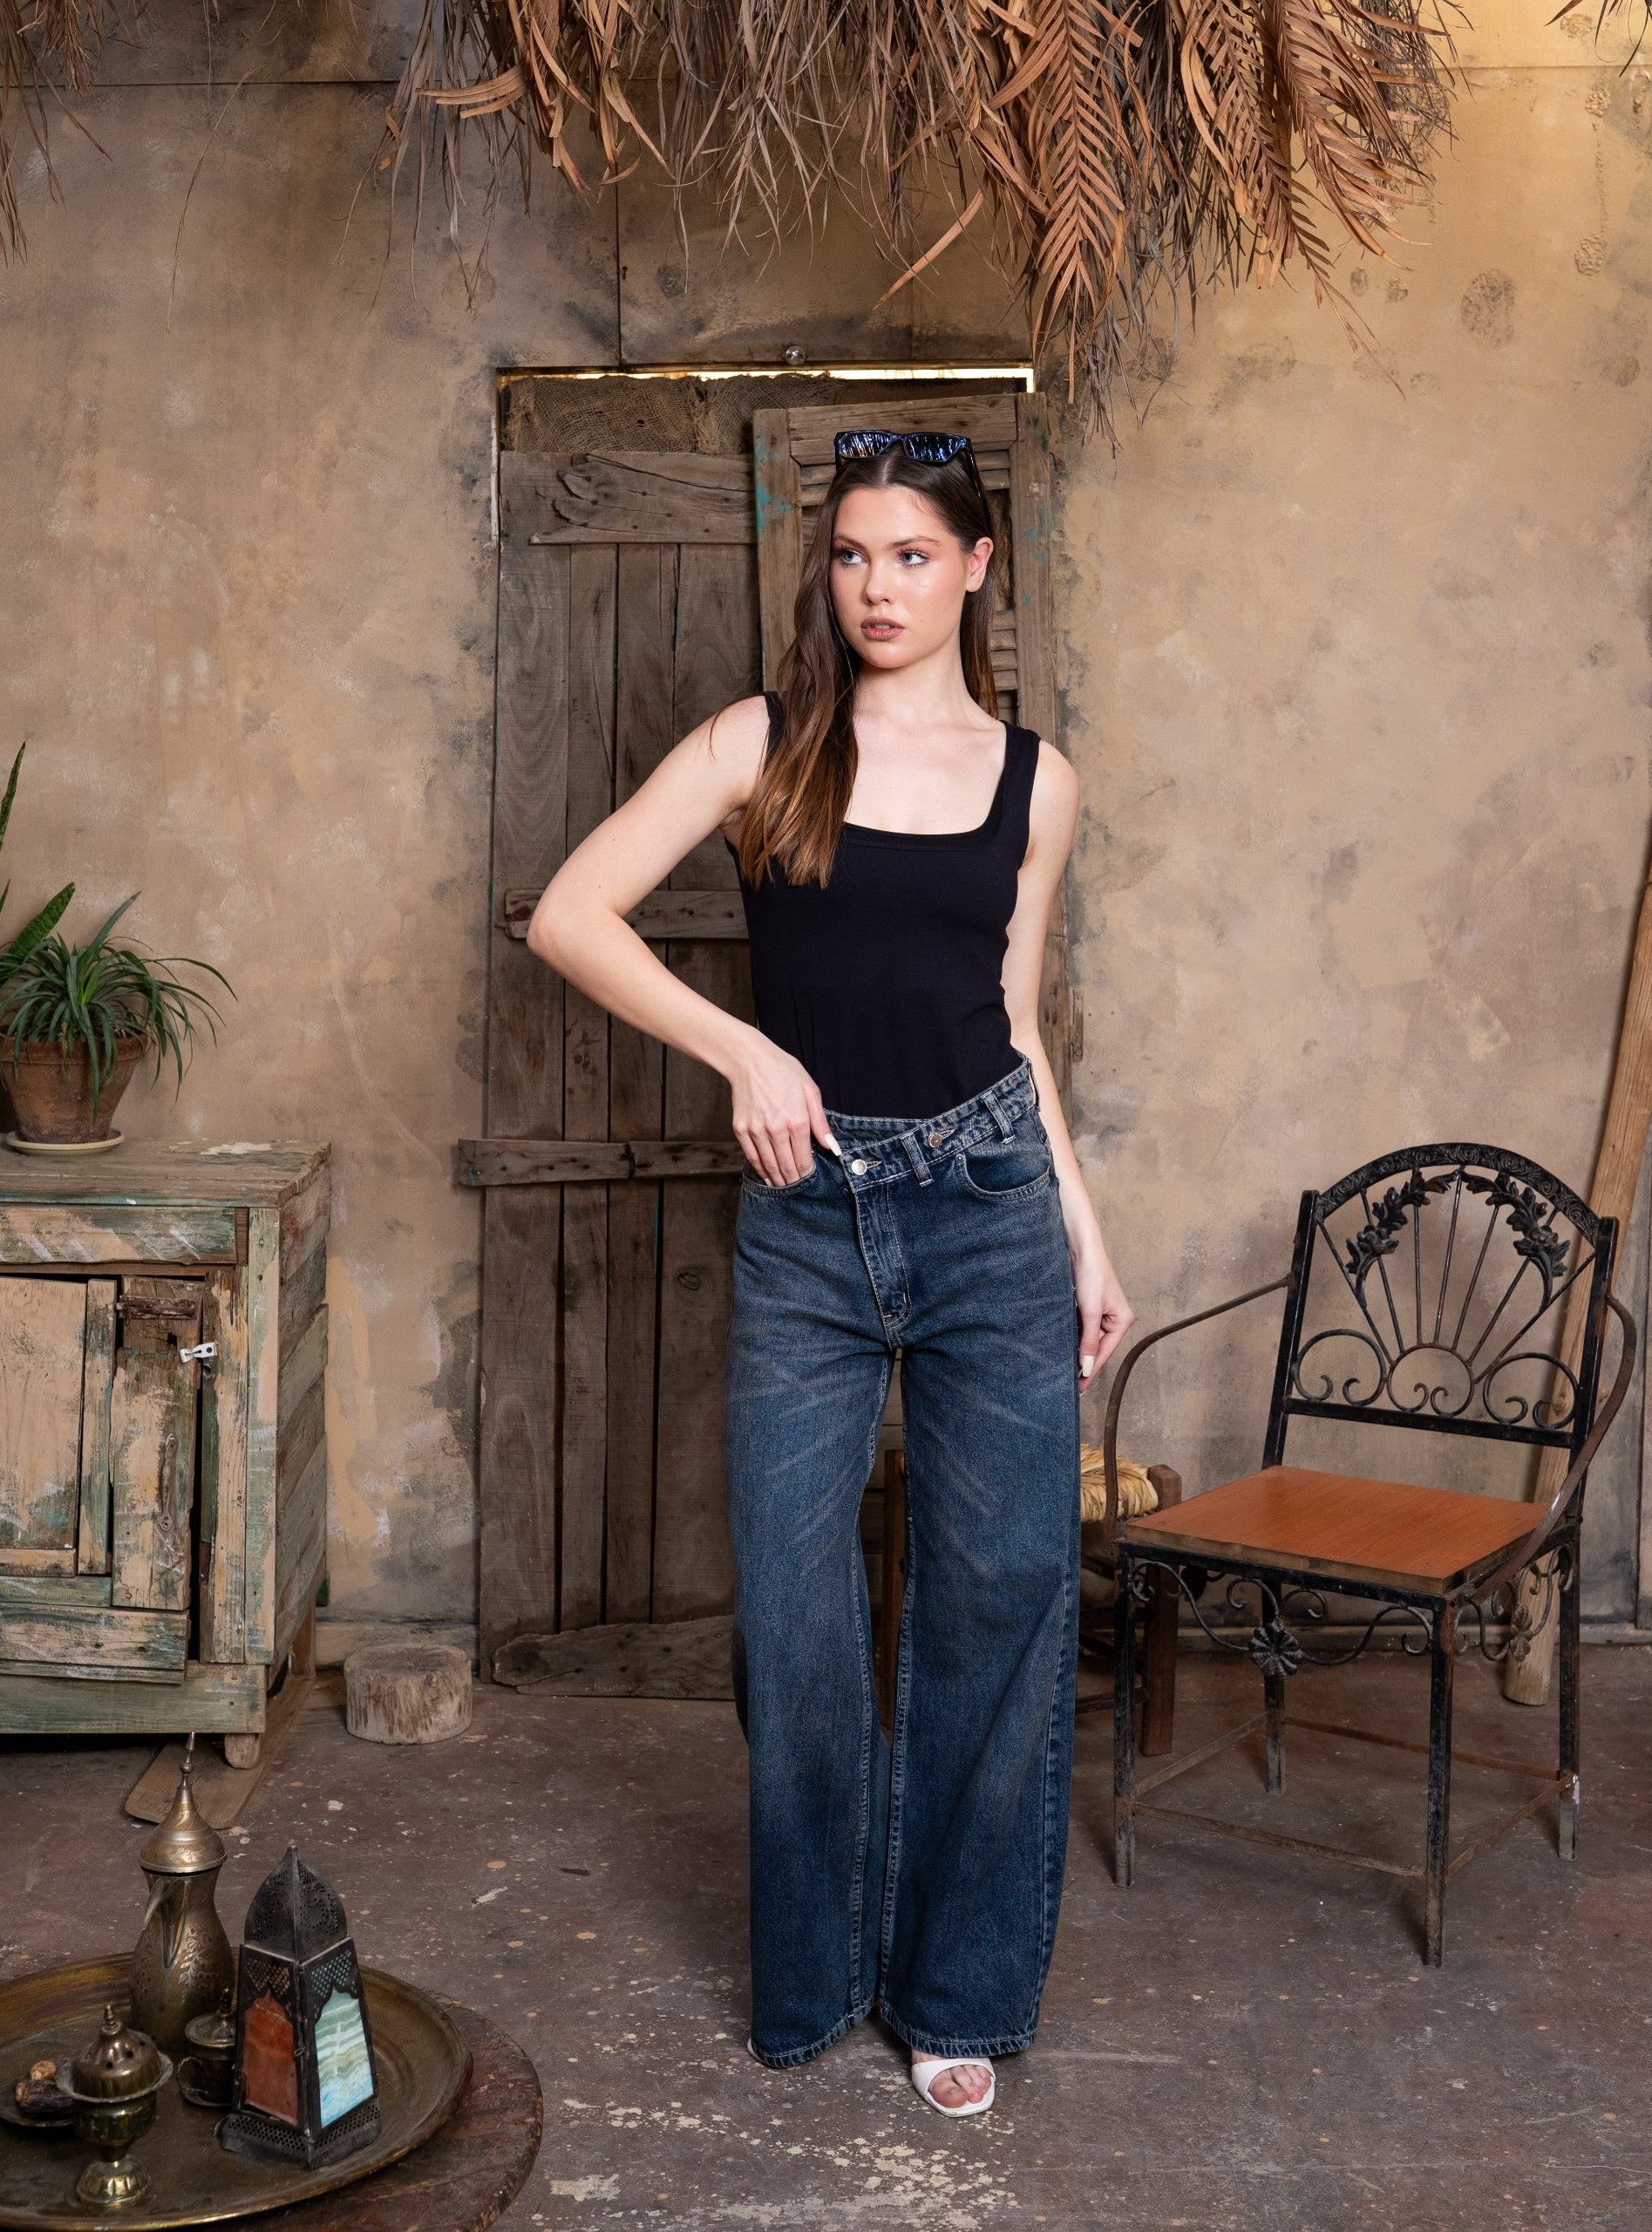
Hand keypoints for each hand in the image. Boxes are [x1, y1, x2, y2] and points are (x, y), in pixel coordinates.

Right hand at [727, 1030, 837, 1185]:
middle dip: (794, 1181)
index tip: (810, 1180)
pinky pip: (752, 1156)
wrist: (749, 1060)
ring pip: (769, 1165)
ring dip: (778, 1179)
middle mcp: (776, 1129)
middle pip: (786, 1166)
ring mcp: (756, 1130)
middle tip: (798, 1189)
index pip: (804, 1158)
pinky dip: (760, 1169)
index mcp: (797, 1120)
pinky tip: (767, 1176)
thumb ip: (821, 1122)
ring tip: (785, 1187)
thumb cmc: (783, 1071)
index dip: (807, 1173)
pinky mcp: (741, 1129)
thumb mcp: (810, 1091)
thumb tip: (832, 1147)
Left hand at [1075, 1240, 1132, 1388]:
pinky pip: (1082, 1328)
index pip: (1104, 1353)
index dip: (1090, 1370)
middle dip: (1083, 1362)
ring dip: (1077, 1350)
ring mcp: (1102, 1313)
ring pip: (1088, 1339)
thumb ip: (1088, 1341)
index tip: (1079, 1387)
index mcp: (1122, 1321)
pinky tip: (1063, 1347)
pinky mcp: (1090, 1307)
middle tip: (1068, 1383)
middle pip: (1097, 1348)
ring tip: (1064, 1369)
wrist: (1081, 1247)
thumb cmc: (1091, 1274)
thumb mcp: (1090, 1312)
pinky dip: (1074, 1337)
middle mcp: (1115, 1319)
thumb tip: (1086, 1367)